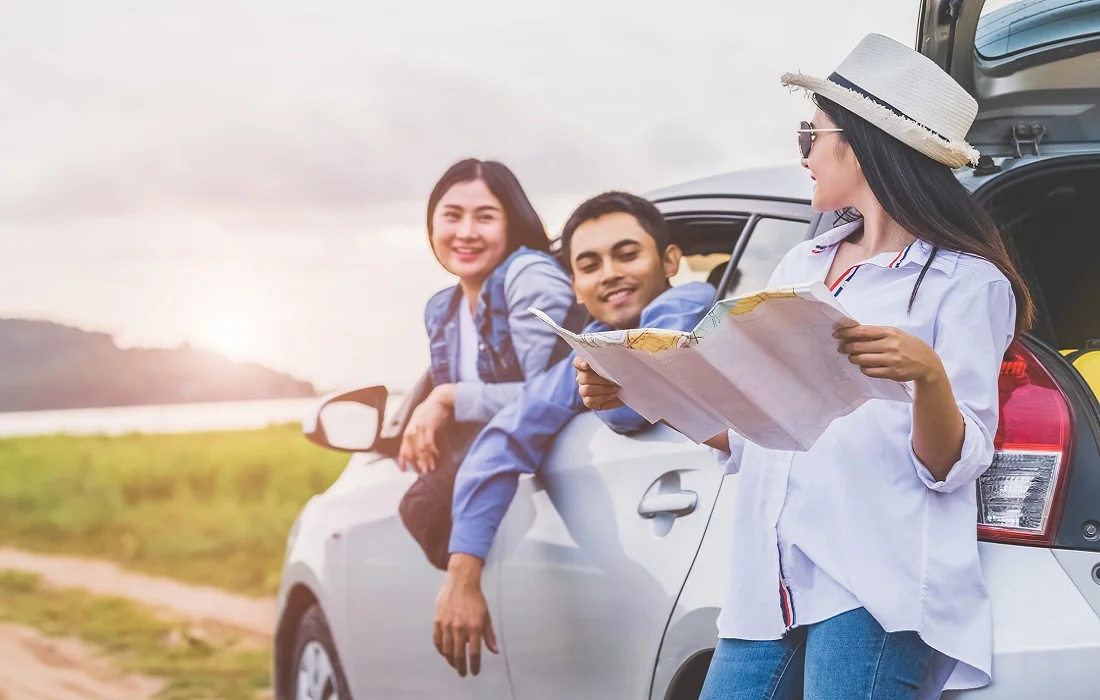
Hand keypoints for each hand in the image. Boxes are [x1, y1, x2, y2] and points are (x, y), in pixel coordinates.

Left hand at [398, 387, 453, 472]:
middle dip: (416, 464)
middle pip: (411, 452)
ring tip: (430, 468)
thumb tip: (421, 450)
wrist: (440, 399)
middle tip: (422, 472)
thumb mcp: (422, 423)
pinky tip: (437, 456)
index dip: (402, 460)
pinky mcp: (428, 427)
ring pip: (420, 450)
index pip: (403, 448)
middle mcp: (412, 430)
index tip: (403, 470)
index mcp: (409, 430)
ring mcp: (419, 428)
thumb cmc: (432, 412)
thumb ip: (419, 434)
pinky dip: (432, 452)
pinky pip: (429, 444)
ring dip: (426, 461)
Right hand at [433, 554, 497, 676]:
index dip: (474, 666)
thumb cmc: (476, 598)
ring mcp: (447, 625)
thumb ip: (489, 635)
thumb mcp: (486, 616)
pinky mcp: (437, 621)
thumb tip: (495, 650)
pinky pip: (437, 641)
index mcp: (474, 627)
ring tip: (455, 664)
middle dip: (461, 667)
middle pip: (459, 655)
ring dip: (451, 660)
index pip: (474, 653)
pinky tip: (445, 653)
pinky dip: (441, 650)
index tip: (474, 672)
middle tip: (462, 673)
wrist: (461, 581)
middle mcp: (460, 628)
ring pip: (446, 650)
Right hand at [574, 357, 624, 410]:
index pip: (577, 362)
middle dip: (601, 380)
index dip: (580, 363)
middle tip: (614, 380)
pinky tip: (612, 394)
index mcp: (585, 364)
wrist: (625, 390)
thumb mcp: (617, 364)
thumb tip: (614, 352)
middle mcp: (582, 377)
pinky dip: (603, 397)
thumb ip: (611, 359)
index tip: (587, 364)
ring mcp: (583, 390)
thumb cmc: (620, 374)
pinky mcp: (587, 401)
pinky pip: (590, 400)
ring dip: (603, 389)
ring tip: (616, 388)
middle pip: (584, 378)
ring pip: (586, 390)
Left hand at [835, 325, 944, 384]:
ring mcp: (891, 360)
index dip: (846, 333)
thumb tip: (852, 333)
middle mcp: (890, 345)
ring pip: (862, 360)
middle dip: (846, 347)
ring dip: (853, 358)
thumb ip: (876, 333)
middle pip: (858, 346)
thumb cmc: (907, 345)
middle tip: (841, 348)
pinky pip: (869, 371)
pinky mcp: (892, 373)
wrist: (927, 362)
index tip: (836, 334)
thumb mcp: (894, 334)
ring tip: (852, 357)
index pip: (862, 331)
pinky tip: (864, 365)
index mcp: (889, 332)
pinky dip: (863, 368)